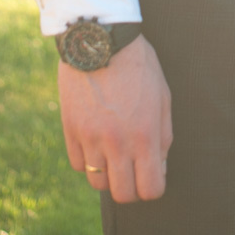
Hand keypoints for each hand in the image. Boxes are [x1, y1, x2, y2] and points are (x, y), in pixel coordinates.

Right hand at [58, 34, 172, 201]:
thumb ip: (163, 135)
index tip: (151, 176)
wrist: (101, 40)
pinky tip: (96, 142)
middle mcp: (117, 142)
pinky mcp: (71, 130)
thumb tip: (160, 166)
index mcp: (145, 135)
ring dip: (108, 175)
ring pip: (97, 182)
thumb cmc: (138, 66)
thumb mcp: (162, 96)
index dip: (153, 187)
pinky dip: (88, 159)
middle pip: (122, 194)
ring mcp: (91, 138)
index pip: (150, 189)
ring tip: (114, 156)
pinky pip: (78, 164)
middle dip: (131, 188)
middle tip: (133, 171)